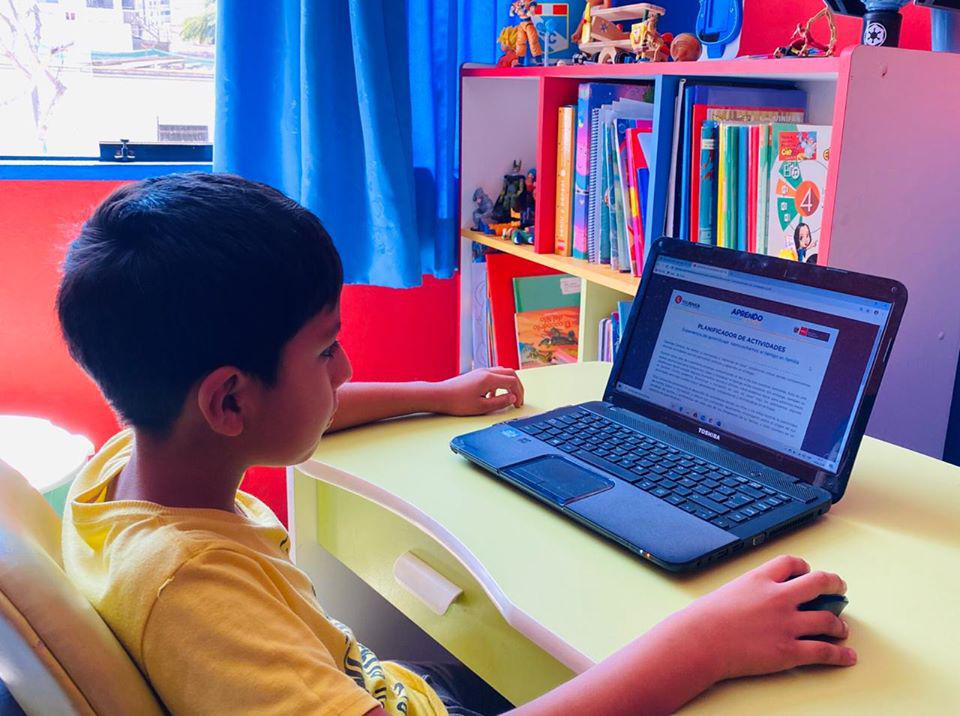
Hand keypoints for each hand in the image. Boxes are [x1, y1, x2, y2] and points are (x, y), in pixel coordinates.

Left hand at [432, 367, 524, 415]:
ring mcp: (480, 371)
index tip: (518, 404)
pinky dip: (499, 383)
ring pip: (502, 373)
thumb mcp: (481, 407)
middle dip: (517, 386)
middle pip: (510, 373)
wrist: (439, 396)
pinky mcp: (476, 374)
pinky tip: (493, 396)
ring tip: (508, 398)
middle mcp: (486, 372)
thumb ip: (500, 402)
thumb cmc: (457, 402)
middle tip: (518, 399)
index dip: (519, 393)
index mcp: (489, 379)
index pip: (512, 381)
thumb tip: (513, 398)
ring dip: (509, 384)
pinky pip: (493, 375)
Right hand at [666, 555, 855, 683]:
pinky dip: (840, 655)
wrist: (700, 641)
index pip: (792, 563)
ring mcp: (786, 624)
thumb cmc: (705, 618)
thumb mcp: (728, 591)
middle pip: (819, 583)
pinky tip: (848, 655)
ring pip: (827, 619)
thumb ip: (749, 591)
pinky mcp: (789, 651)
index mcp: (760, 579)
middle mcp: (779, 598)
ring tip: (842, 628)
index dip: (804, 567)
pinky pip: (823, 652)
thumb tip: (757, 600)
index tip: (808, 572)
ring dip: (839, 624)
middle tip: (839, 589)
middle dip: (834, 585)